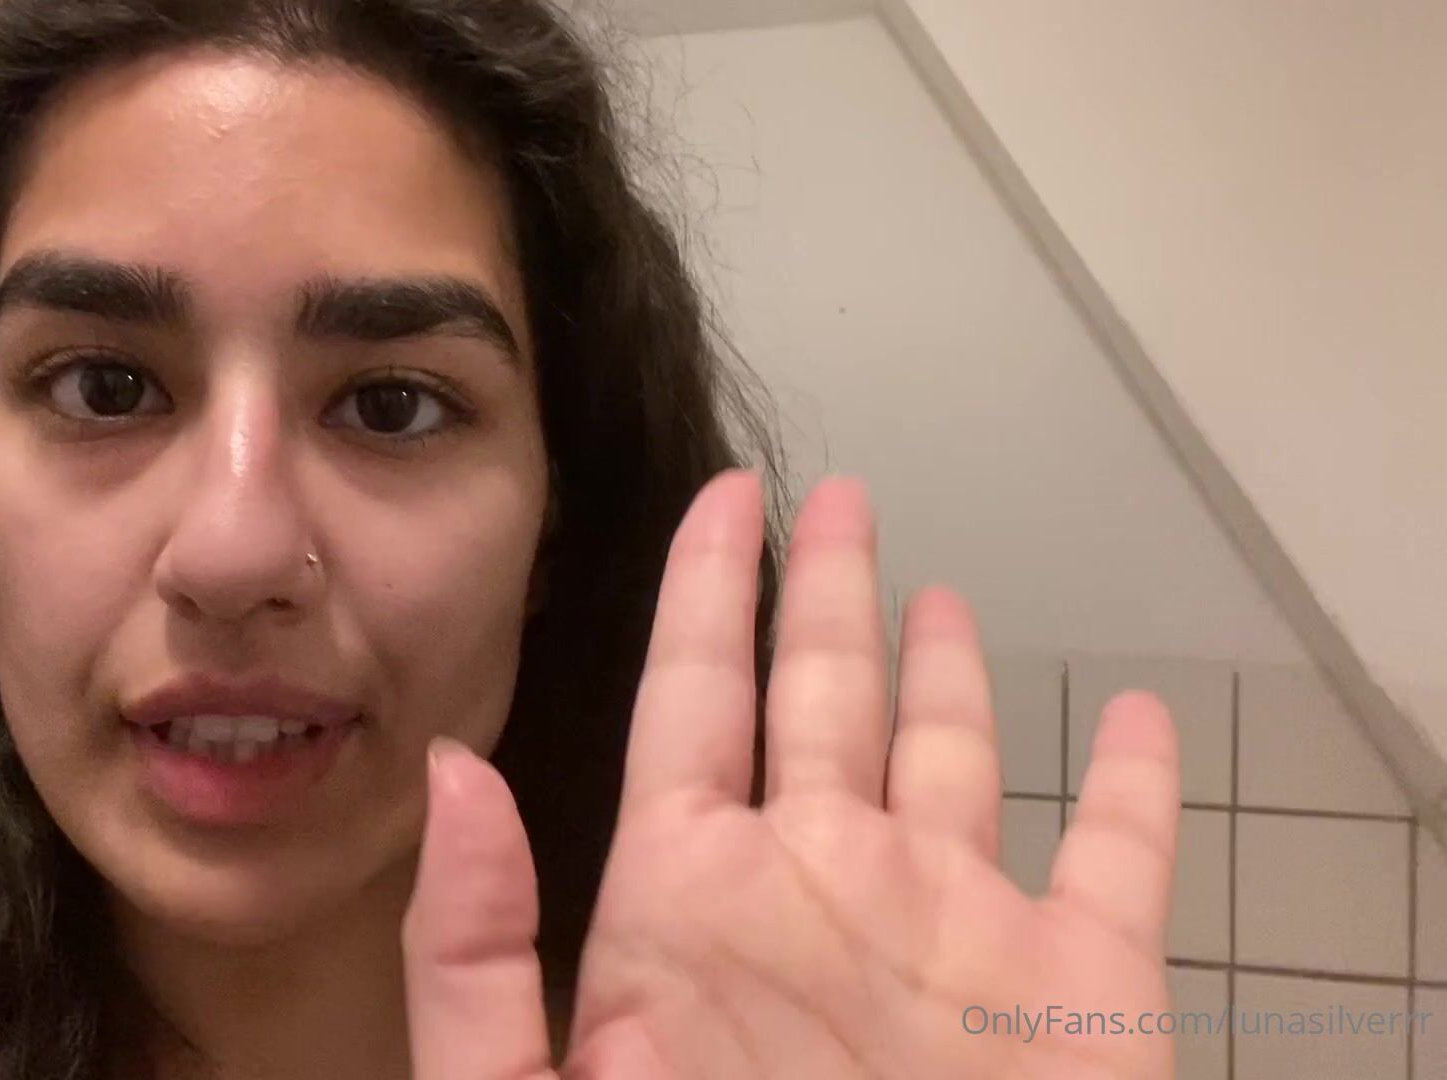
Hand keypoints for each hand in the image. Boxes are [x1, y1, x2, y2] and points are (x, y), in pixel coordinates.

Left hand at [402, 470, 1180, 1078]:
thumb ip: (479, 951)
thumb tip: (454, 772)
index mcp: (694, 900)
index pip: (696, 700)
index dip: (706, 594)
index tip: (723, 500)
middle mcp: (823, 889)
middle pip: (826, 699)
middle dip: (830, 595)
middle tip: (837, 500)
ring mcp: (952, 932)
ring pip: (953, 760)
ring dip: (948, 676)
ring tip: (939, 592)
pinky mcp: (1078, 989)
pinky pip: (1120, 860)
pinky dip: (1135, 789)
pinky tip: (1136, 724)